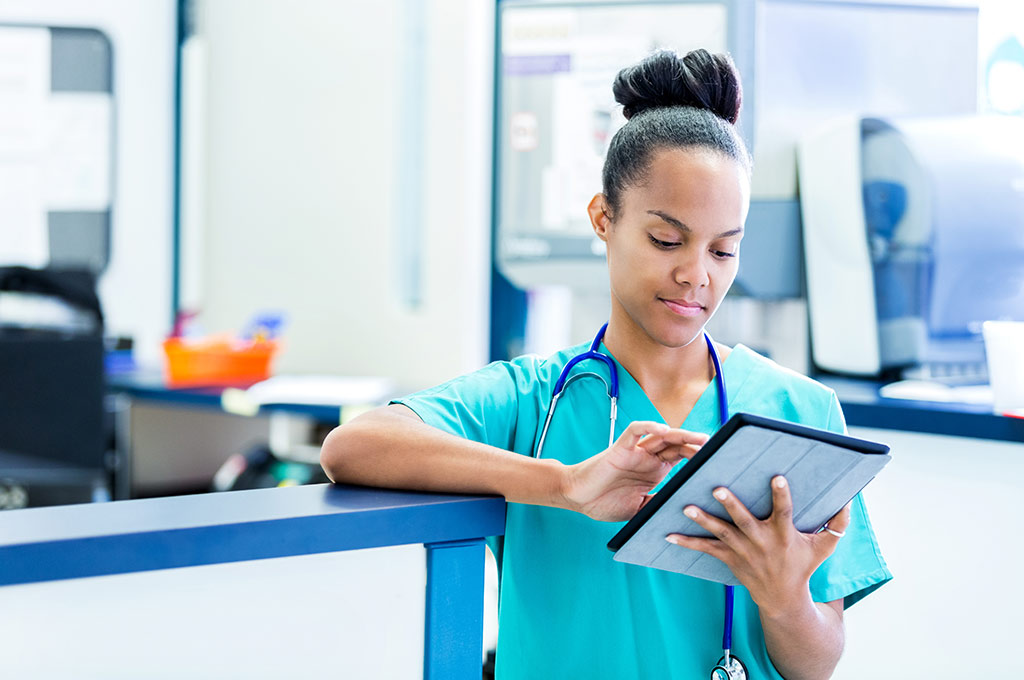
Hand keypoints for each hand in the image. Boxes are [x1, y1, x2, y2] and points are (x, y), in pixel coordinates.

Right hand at [562, 421, 707, 521]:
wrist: (577, 497)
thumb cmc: (605, 502)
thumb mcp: (639, 510)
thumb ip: (658, 506)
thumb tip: (682, 513)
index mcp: (654, 471)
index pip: (681, 458)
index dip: (697, 457)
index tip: (718, 460)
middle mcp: (647, 458)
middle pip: (676, 444)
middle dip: (695, 445)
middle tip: (716, 447)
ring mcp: (635, 451)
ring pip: (660, 435)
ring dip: (680, 434)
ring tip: (699, 437)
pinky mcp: (620, 448)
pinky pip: (634, 431)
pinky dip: (648, 427)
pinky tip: (662, 429)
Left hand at [665, 476, 851, 616]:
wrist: (782, 599)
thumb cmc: (803, 566)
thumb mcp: (824, 547)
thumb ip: (837, 524)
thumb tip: (848, 500)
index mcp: (784, 535)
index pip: (784, 512)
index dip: (781, 495)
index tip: (777, 476)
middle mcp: (761, 542)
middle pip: (744, 521)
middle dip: (731, 504)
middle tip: (717, 488)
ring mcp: (743, 551)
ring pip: (720, 533)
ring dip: (703, 520)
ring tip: (686, 507)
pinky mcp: (729, 558)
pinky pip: (705, 549)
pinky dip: (687, 542)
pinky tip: (668, 533)